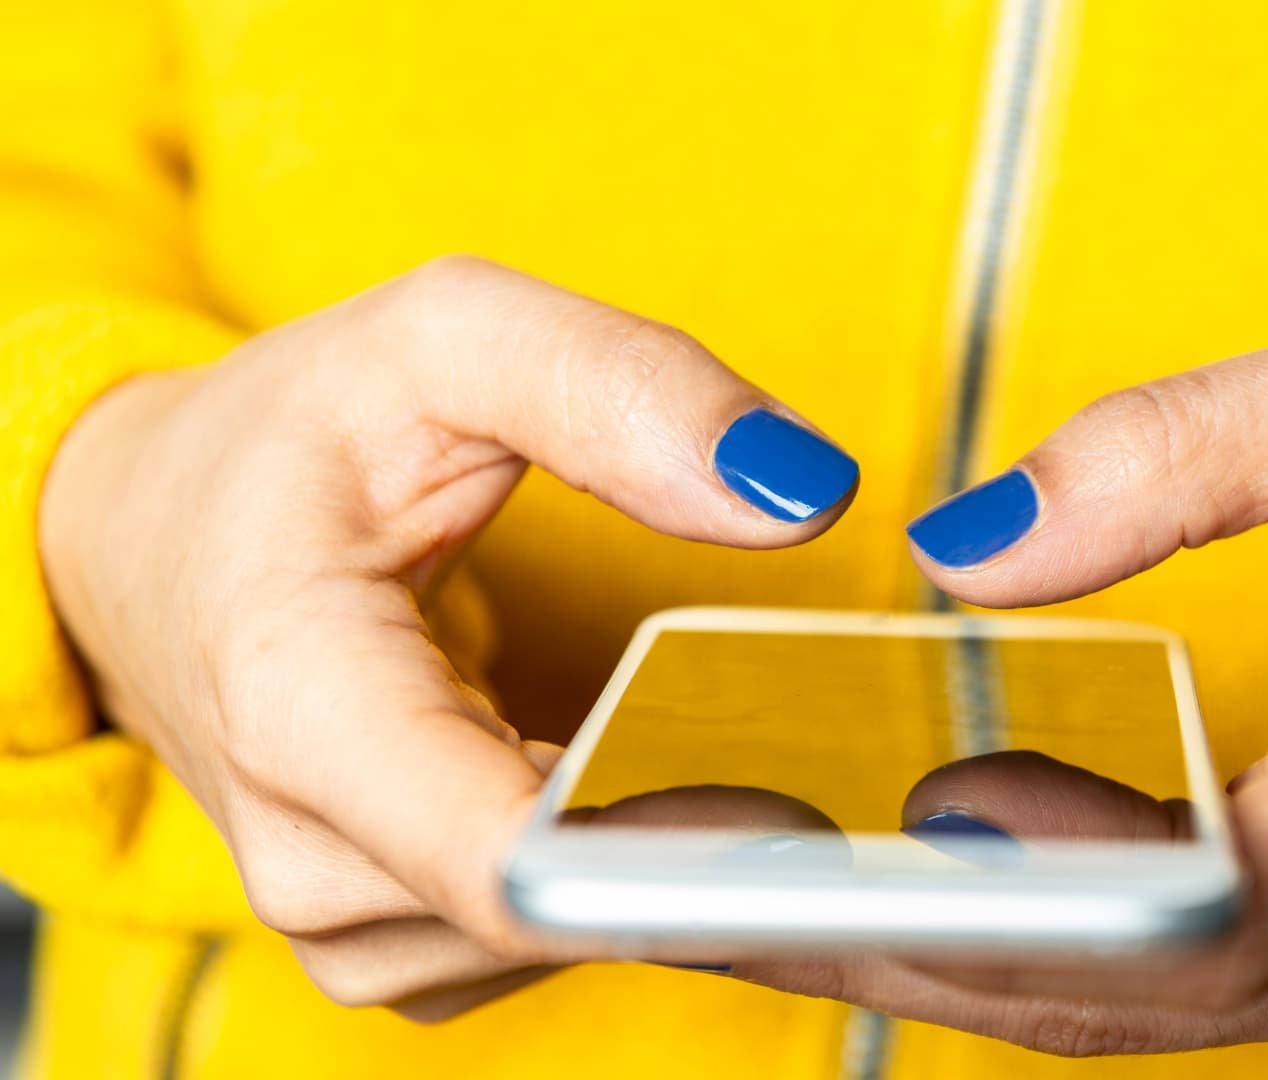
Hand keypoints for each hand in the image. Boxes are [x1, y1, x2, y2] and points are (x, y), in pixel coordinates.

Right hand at [36, 255, 858, 1019]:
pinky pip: (560, 941)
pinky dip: (625, 870)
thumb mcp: (442, 342)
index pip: (505, 861)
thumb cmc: (289, 438)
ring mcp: (349, 927)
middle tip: (819, 740)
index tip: (818, 808)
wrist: (156, 543)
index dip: (679, 853)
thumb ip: (618, 386)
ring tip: (709, 727)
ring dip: (675, 852)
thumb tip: (799, 488)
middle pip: (576, 909)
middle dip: (714, 836)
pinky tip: (642, 774)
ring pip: (585, 936)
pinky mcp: (398, 949)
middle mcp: (312, 858)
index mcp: (301, 702)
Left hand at [740, 322, 1267, 1063]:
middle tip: (702, 888)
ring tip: (751, 906)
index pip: (1230, 883)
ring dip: (946, 969)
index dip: (1036, 884)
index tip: (851, 850)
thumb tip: (962, 550)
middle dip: (911, 944)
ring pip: (1144, 1021)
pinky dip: (1038, 965)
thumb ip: (1169, 454)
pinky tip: (902, 913)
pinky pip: (1180, 1002)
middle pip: (1143, 986)